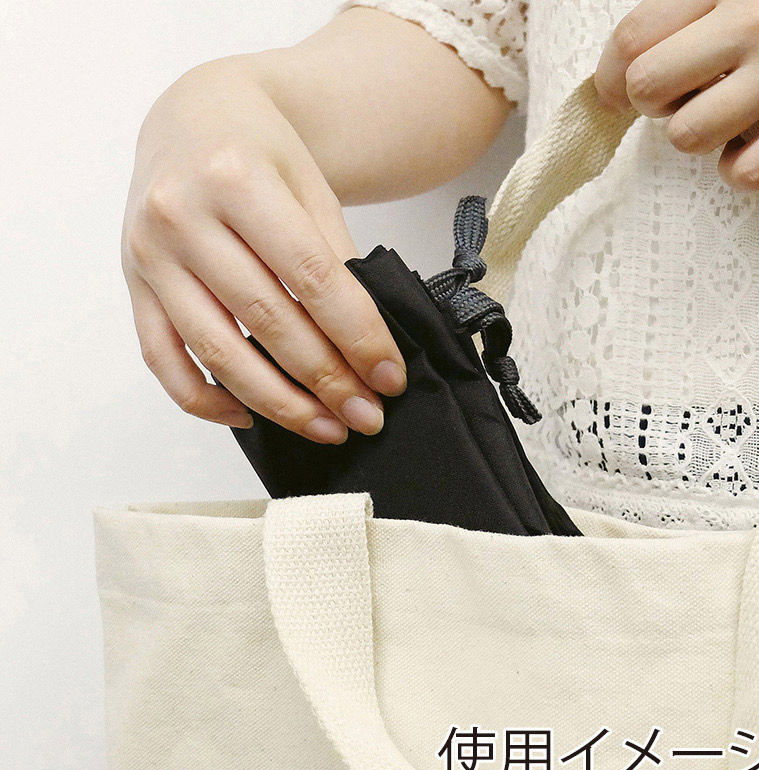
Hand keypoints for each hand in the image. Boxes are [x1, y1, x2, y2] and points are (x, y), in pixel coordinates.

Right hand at [122, 55, 406, 442]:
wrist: (194, 119)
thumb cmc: (260, 151)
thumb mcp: (310, 187)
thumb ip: (334, 259)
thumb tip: (367, 346)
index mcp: (237, 177)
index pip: (312, 277)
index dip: (358, 336)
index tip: (390, 378)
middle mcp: (182, 215)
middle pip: (266, 319)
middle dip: (325, 379)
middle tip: (367, 416)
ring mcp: (149, 254)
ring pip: (216, 350)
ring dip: (276, 402)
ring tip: (324, 428)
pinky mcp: (133, 285)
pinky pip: (162, 358)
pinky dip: (205, 399)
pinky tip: (250, 418)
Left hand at [595, 0, 758, 189]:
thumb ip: (690, 11)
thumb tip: (618, 72)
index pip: (633, 39)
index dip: (608, 76)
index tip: (613, 92)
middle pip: (645, 87)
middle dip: (653, 102)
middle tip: (685, 94)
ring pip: (688, 135)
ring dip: (700, 133)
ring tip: (733, 111)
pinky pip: (743, 172)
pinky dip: (743, 165)